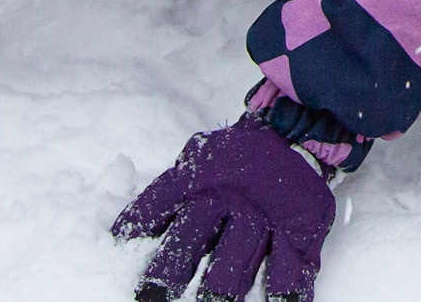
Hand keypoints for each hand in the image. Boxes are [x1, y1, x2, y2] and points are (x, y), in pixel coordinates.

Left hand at [113, 115, 335, 301]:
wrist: (294, 135)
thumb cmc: (235, 159)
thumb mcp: (198, 158)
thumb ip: (168, 191)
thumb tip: (122, 233)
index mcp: (198, 176)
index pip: (158, 203)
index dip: (136, 227)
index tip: (121, 252)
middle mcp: (228, 195)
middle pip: (194, 235)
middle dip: (171, 269)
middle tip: (153, 295)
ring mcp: (265, 213)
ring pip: (238, 252)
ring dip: (221, 285)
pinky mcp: (299, 228)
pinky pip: (291, 262)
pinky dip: (285, 288)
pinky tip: (279, 301)